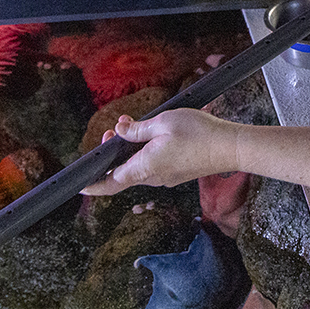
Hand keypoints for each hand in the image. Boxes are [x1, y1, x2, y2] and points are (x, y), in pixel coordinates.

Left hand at [80, 109, 239, 195]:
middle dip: (112, 154)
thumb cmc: (198, 134)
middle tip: (113, 131)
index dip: (93, 185)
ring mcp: (166, 178)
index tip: (79, 184)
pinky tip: (152, 135)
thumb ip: (137, 129)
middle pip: (123, 173)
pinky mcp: (177, 173)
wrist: (230, 147)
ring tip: (132, 126)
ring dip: (130, 151)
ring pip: (139, 168)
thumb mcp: (162, 123)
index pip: (111, 182)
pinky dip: (145, 153)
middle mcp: (153, 177)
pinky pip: (153, 166)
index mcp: (145, 167)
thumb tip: (120, 131)